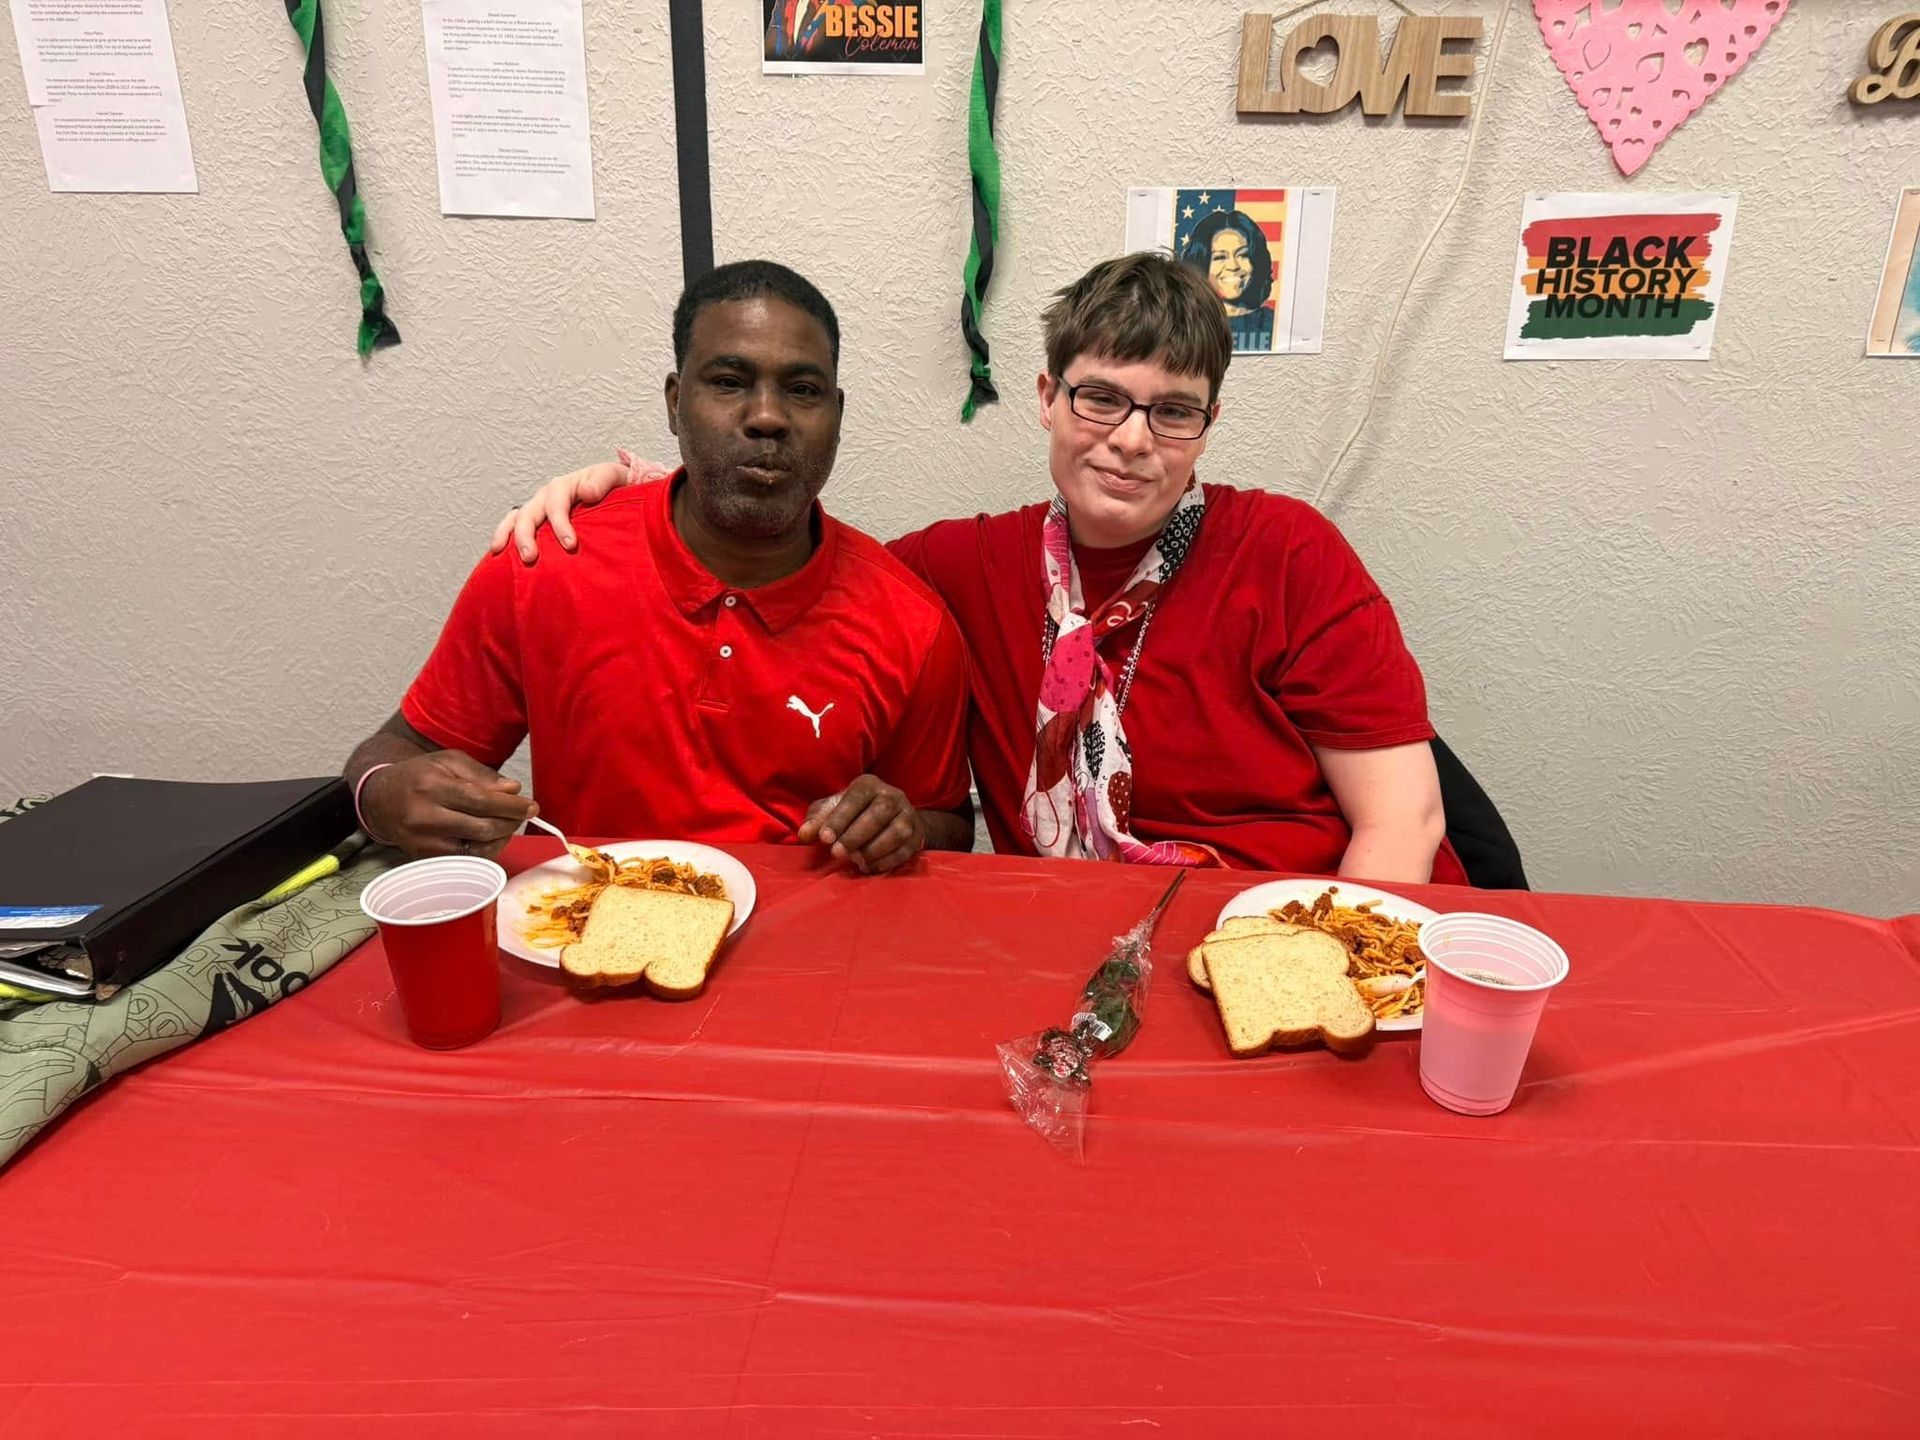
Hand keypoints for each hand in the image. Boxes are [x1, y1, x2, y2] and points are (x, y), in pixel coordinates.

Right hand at [362, 751, 537, 858]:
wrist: (381, 800)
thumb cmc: (419, 777)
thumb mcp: (448, 762)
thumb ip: (482, 775)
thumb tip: (513, 789)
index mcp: (432, 787)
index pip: (481, 801)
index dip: (511, 807)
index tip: (531, 807)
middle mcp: (425, 816)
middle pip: (482, 827)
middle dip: (511, 822)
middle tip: (523, 814)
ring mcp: (423, 841)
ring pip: (477, 848)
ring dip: (501, 838)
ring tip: (507, 824)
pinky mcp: (425, 858)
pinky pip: (466, 859)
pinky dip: (485, 850)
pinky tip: (490, 837)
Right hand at [486, 456, 650, 565]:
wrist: (612, 489)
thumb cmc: (613, 484)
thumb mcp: (613, 476)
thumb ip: (602, 482)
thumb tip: (587, 492)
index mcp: (564, 486)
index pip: (557, 505)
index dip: (561, 524)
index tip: (570, 545)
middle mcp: (546, 496)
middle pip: (529, 513)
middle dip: (526, 535)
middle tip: (530, 557)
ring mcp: (538, 507)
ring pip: (516, 518)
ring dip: (507, 535)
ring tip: (500, 554)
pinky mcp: (535, 520)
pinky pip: (513, 526)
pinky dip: (504, 537)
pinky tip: (497, 555)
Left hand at [797, 775, 925, 874]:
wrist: (892, 817)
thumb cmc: (854, 812)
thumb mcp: (833, 810)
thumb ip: (817, 820)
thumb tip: (804, 834)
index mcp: (869, 785)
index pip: (856, 798)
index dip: (840, 818)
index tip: (824, 838)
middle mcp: (893, 796)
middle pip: (879, 813)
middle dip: (856, 835)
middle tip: (837, 853)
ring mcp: (908, 815)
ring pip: (897, 832)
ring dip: (874, 849)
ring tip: (855, 861)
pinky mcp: (917, 836)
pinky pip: (905, 850)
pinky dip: (886, 861)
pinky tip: (868, 867)